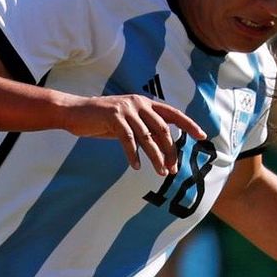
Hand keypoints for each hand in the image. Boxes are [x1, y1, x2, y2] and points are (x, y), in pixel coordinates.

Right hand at [58, 94, 204, 176]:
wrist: (74, 112)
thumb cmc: (100, 120)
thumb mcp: (126, 123)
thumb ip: (143, 129)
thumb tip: (161, 147)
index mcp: (144, 103)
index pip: (172, 114)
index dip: (189, 124)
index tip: (202, 136)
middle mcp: (138, 103)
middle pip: (162, 130)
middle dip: (170, 151)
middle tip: (173, 169)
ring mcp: (126, 110)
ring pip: (147, 137)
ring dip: (155, 157)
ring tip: (160, 172)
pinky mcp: (112, 117)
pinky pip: (127, 140)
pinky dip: (133, 155)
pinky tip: (136, 167)